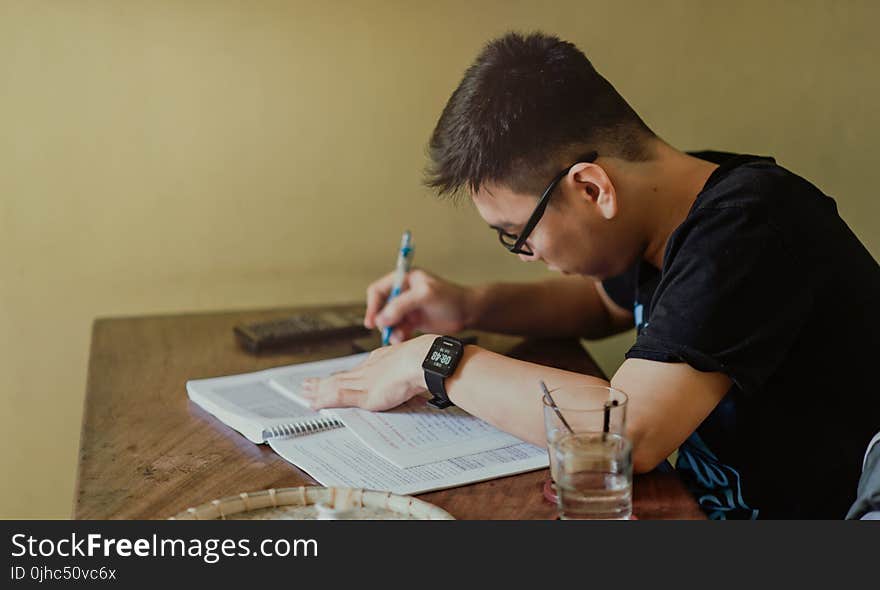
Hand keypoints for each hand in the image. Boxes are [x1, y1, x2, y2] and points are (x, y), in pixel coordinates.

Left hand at [300, 335, 433, 410]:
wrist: (424, 361)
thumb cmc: (426, 363)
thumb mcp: (415, 368)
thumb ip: (409, 376)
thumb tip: (415, 382)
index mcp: (381, 361)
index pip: (357, 370)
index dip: (343, 375)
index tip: (334, 378)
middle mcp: (369, 369)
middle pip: (341, 376)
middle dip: (324, 381)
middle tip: (308, 384)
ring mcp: (364, 380)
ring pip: (334, 385)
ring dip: (318, 390)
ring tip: (305, 392)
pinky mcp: (363, 393)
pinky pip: (337, 396)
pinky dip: (323, 400)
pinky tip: (313, 404)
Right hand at [364, 269, 475, 343]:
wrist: (468, 312)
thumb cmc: (451, 297)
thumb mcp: (424, 295)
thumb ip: (401, 305)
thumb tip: (381, 318)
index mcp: (404, 279)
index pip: (378, 290)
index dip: (373, 305)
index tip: (372, 321)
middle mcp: (403, 293)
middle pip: (381, 308)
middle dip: (382, 321)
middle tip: (386, 332)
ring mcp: (408, 308)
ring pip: (389, 321)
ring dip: (391, 330)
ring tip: (399, 337)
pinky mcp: (413, 321)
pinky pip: (398, 330)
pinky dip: (398, 336)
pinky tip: (403, 340)